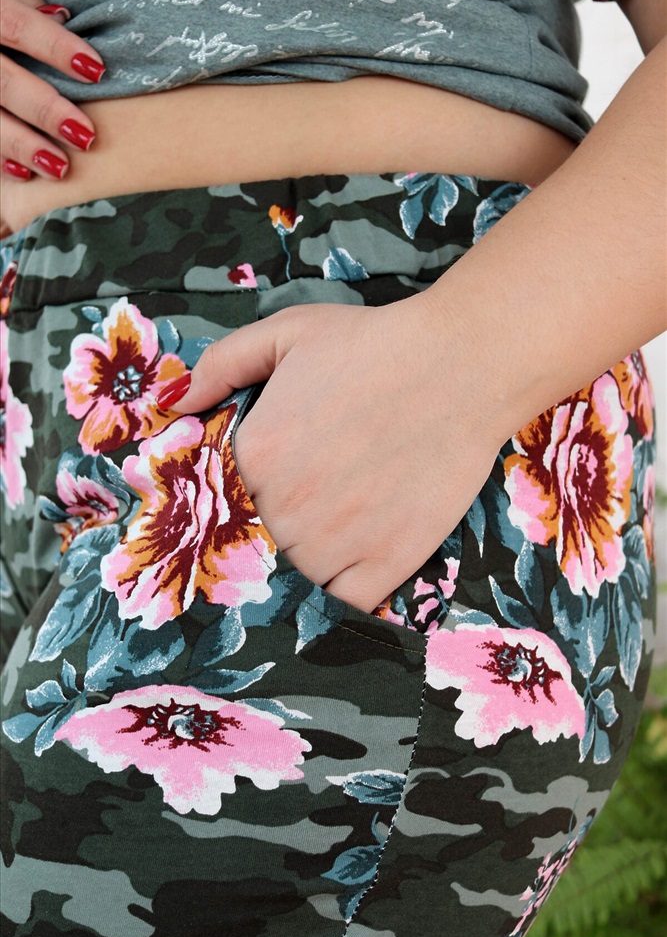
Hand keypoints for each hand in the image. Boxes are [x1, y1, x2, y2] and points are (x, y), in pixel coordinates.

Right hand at [1, 0, 104, 180]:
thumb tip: (64, 20)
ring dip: (22, 145)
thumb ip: (29, 8)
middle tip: (85, 136)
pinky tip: (24, 173)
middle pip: (1, 81)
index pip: (15, 25)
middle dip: (44, 110)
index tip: (96, 71)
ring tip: (59, 167)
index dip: (54, 47)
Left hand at [169, 296, 506, 612]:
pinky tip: (351, 567)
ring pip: (295, 577)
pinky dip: (342, 596)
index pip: (221, 496)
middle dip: (272, 526)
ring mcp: (338, 540)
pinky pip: (345, 604)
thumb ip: (221, 364)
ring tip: (332, 528)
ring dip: (304, 560)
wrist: (462, 365)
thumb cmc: (374, 344)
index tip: (264, 484)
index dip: (240, 492)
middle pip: (256, 540)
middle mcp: (288, 505)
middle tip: (307, 500)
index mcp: (255, 452)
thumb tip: (174, 405)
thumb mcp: (286, 332)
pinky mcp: (387, 561)